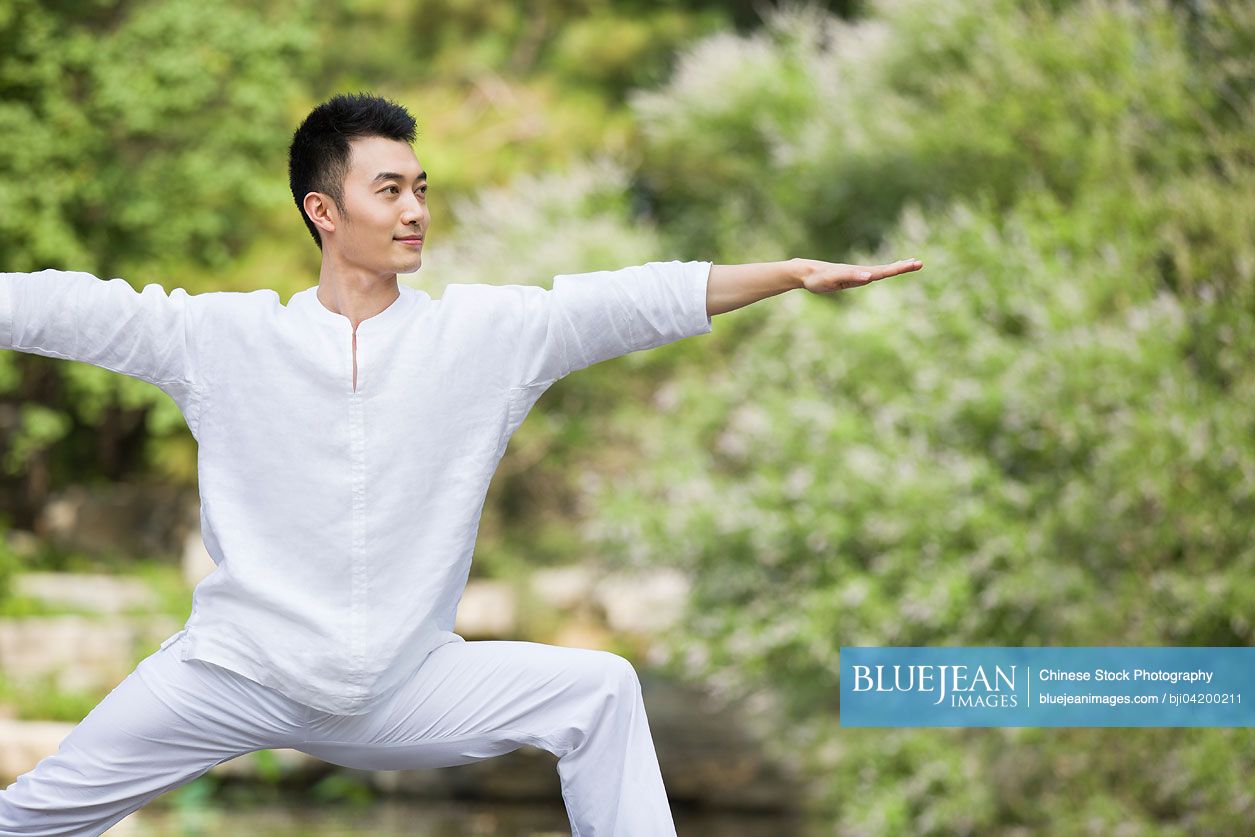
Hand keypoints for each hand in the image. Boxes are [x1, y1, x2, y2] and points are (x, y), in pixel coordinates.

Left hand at [795, 257, 922, 293]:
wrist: (806, 272)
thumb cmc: (817, 278)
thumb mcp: (832, 280)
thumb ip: (850, 277)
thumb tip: (869, 277)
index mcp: (859, 272)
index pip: (883, 271)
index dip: (898, 268)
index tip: (913, 264)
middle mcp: (861, 271)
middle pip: (885, 269)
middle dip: (903, 266)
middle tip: (920, 263)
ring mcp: (858, 273)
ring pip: (881, 270)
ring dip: (897, 267)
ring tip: (912, 263)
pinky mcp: (853, 277)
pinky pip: (873, 274)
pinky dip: (885, 271)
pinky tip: (887, 271)